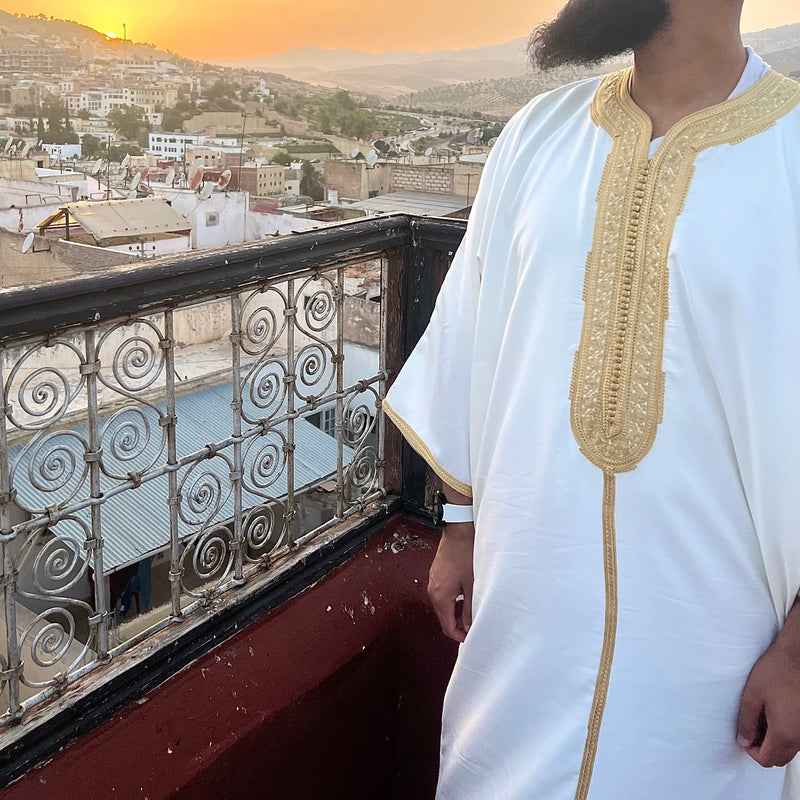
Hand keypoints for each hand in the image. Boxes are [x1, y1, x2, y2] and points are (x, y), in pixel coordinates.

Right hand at [427, 522, 473, 642]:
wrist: (459, 531)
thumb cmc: (466, 554)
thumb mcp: (472, 585)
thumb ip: (470, 609)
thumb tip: (470, 626)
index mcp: (440, 596)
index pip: (447, 626)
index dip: (460, 636)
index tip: (471, 638)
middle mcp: (433, 591)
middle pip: (443, 617)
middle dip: (458, 625)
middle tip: (474, 626)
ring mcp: (433, 582)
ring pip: (443, 606)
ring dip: (456, 612)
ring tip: (473, 610)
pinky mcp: (436, 575)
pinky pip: (443, 595)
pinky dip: (453, 601)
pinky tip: (466, 596)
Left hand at [737, 638, 799, 767]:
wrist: (797, 657)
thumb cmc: (776, 672)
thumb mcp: (752, 696)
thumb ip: (746, 722)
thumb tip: (744, 740)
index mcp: (785, 734)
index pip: (766, 760)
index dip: (751, 750)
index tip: (745, 735)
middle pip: (779, 758)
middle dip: (763, 748)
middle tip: (752, 726)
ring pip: (789, 749)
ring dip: (775, 741)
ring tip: (763, 716)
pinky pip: (797, 738)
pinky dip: (785, 733)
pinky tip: (776, 712)